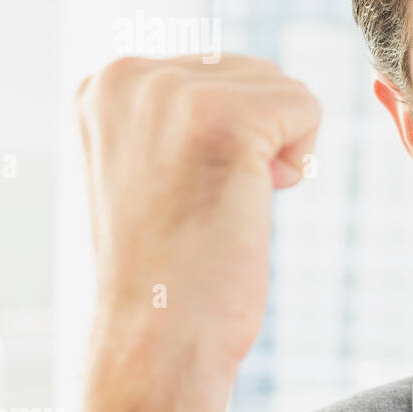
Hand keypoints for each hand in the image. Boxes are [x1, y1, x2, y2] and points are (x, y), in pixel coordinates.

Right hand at [70, 54, 320, 411]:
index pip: (218, 72)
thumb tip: (244, 78)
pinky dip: (301, 160)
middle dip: (258, 139)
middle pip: (257, 73)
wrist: (159, 339)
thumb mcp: (149, 165)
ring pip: (286, 89)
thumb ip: (176, 114)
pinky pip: (309, 108)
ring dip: (277, 152)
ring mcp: (174, 93)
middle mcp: (128, 75)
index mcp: (103, 84)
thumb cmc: (168, 267)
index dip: (228, 139)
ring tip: (225, 204)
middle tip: (210, 202)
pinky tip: (253, 201)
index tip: (187, 190)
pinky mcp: (226, 118)